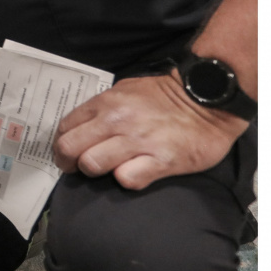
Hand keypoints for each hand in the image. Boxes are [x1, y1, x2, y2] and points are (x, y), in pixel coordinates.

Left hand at [53, 70, 250, 190]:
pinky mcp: (161, 160)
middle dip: (69, 162)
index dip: (61, 144)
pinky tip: (135, 172)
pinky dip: (126, 179)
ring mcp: (138, 141)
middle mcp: (117, 120)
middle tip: (78, 168)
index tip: (67, 153)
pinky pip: (127, 179)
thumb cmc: (166, 96)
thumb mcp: (126, 91)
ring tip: (108, 169)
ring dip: (96, 171)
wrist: (209, 99)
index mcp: (106, 102)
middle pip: (70, 148)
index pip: (65, 128)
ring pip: (92, 164)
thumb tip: (82, 128)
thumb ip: (102, 108)